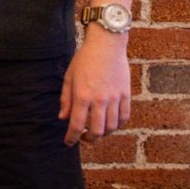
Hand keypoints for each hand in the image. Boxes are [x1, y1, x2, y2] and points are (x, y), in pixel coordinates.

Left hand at [59, 26, 130, 144]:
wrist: (106, 45)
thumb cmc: (84, 60)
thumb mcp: (69, 77)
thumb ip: (65, 100)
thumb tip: (63, 119)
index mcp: (82, 95)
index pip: (77, 124)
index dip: (72, 137)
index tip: (68, 143)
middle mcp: (100, 99)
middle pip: (97, 131)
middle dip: (89, 139)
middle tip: (83, 138)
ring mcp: (115, 98)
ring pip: (112, 127)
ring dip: (104, 134)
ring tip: (96, 131)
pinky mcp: (126, 95)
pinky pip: (125, 117)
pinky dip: (118, 125)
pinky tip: (111, 124)